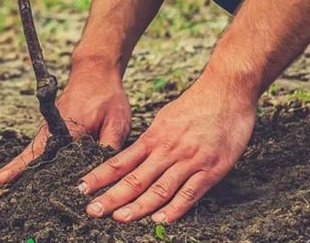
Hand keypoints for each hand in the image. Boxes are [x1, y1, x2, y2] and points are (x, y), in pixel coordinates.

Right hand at [0, 58, 131, 189]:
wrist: (96, 72)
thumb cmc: (107, 96)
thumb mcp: (116, 123)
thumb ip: (108, 149)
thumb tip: (102, 177)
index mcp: (64, 129)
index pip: (38, 154)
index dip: (19, 169)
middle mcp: (51, 131)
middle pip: (27, 157)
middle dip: (7, 173)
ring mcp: (49, 132)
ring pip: (30, 155)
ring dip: (14, 170)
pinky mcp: (53, 133)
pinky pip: (38, 151)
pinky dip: (26, 164)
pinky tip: (21, 178)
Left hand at [78, 77, 256, 223]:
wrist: (227, 90)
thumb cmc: (197, 103)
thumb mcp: (166, 118)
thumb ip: (153, 139)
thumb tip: (137, 154)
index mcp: (154, 137)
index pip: (121, 161)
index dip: (100, 176)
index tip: (82, 188)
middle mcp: (167, 150)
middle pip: (135, 178)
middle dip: (112, 197)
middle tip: (92, 210)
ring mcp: (188, 160)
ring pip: (159, 188)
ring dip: (138, 206)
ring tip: (120, 218)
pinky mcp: (211, 169)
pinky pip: (190, 193)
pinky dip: (175, 208)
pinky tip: (161, 220)